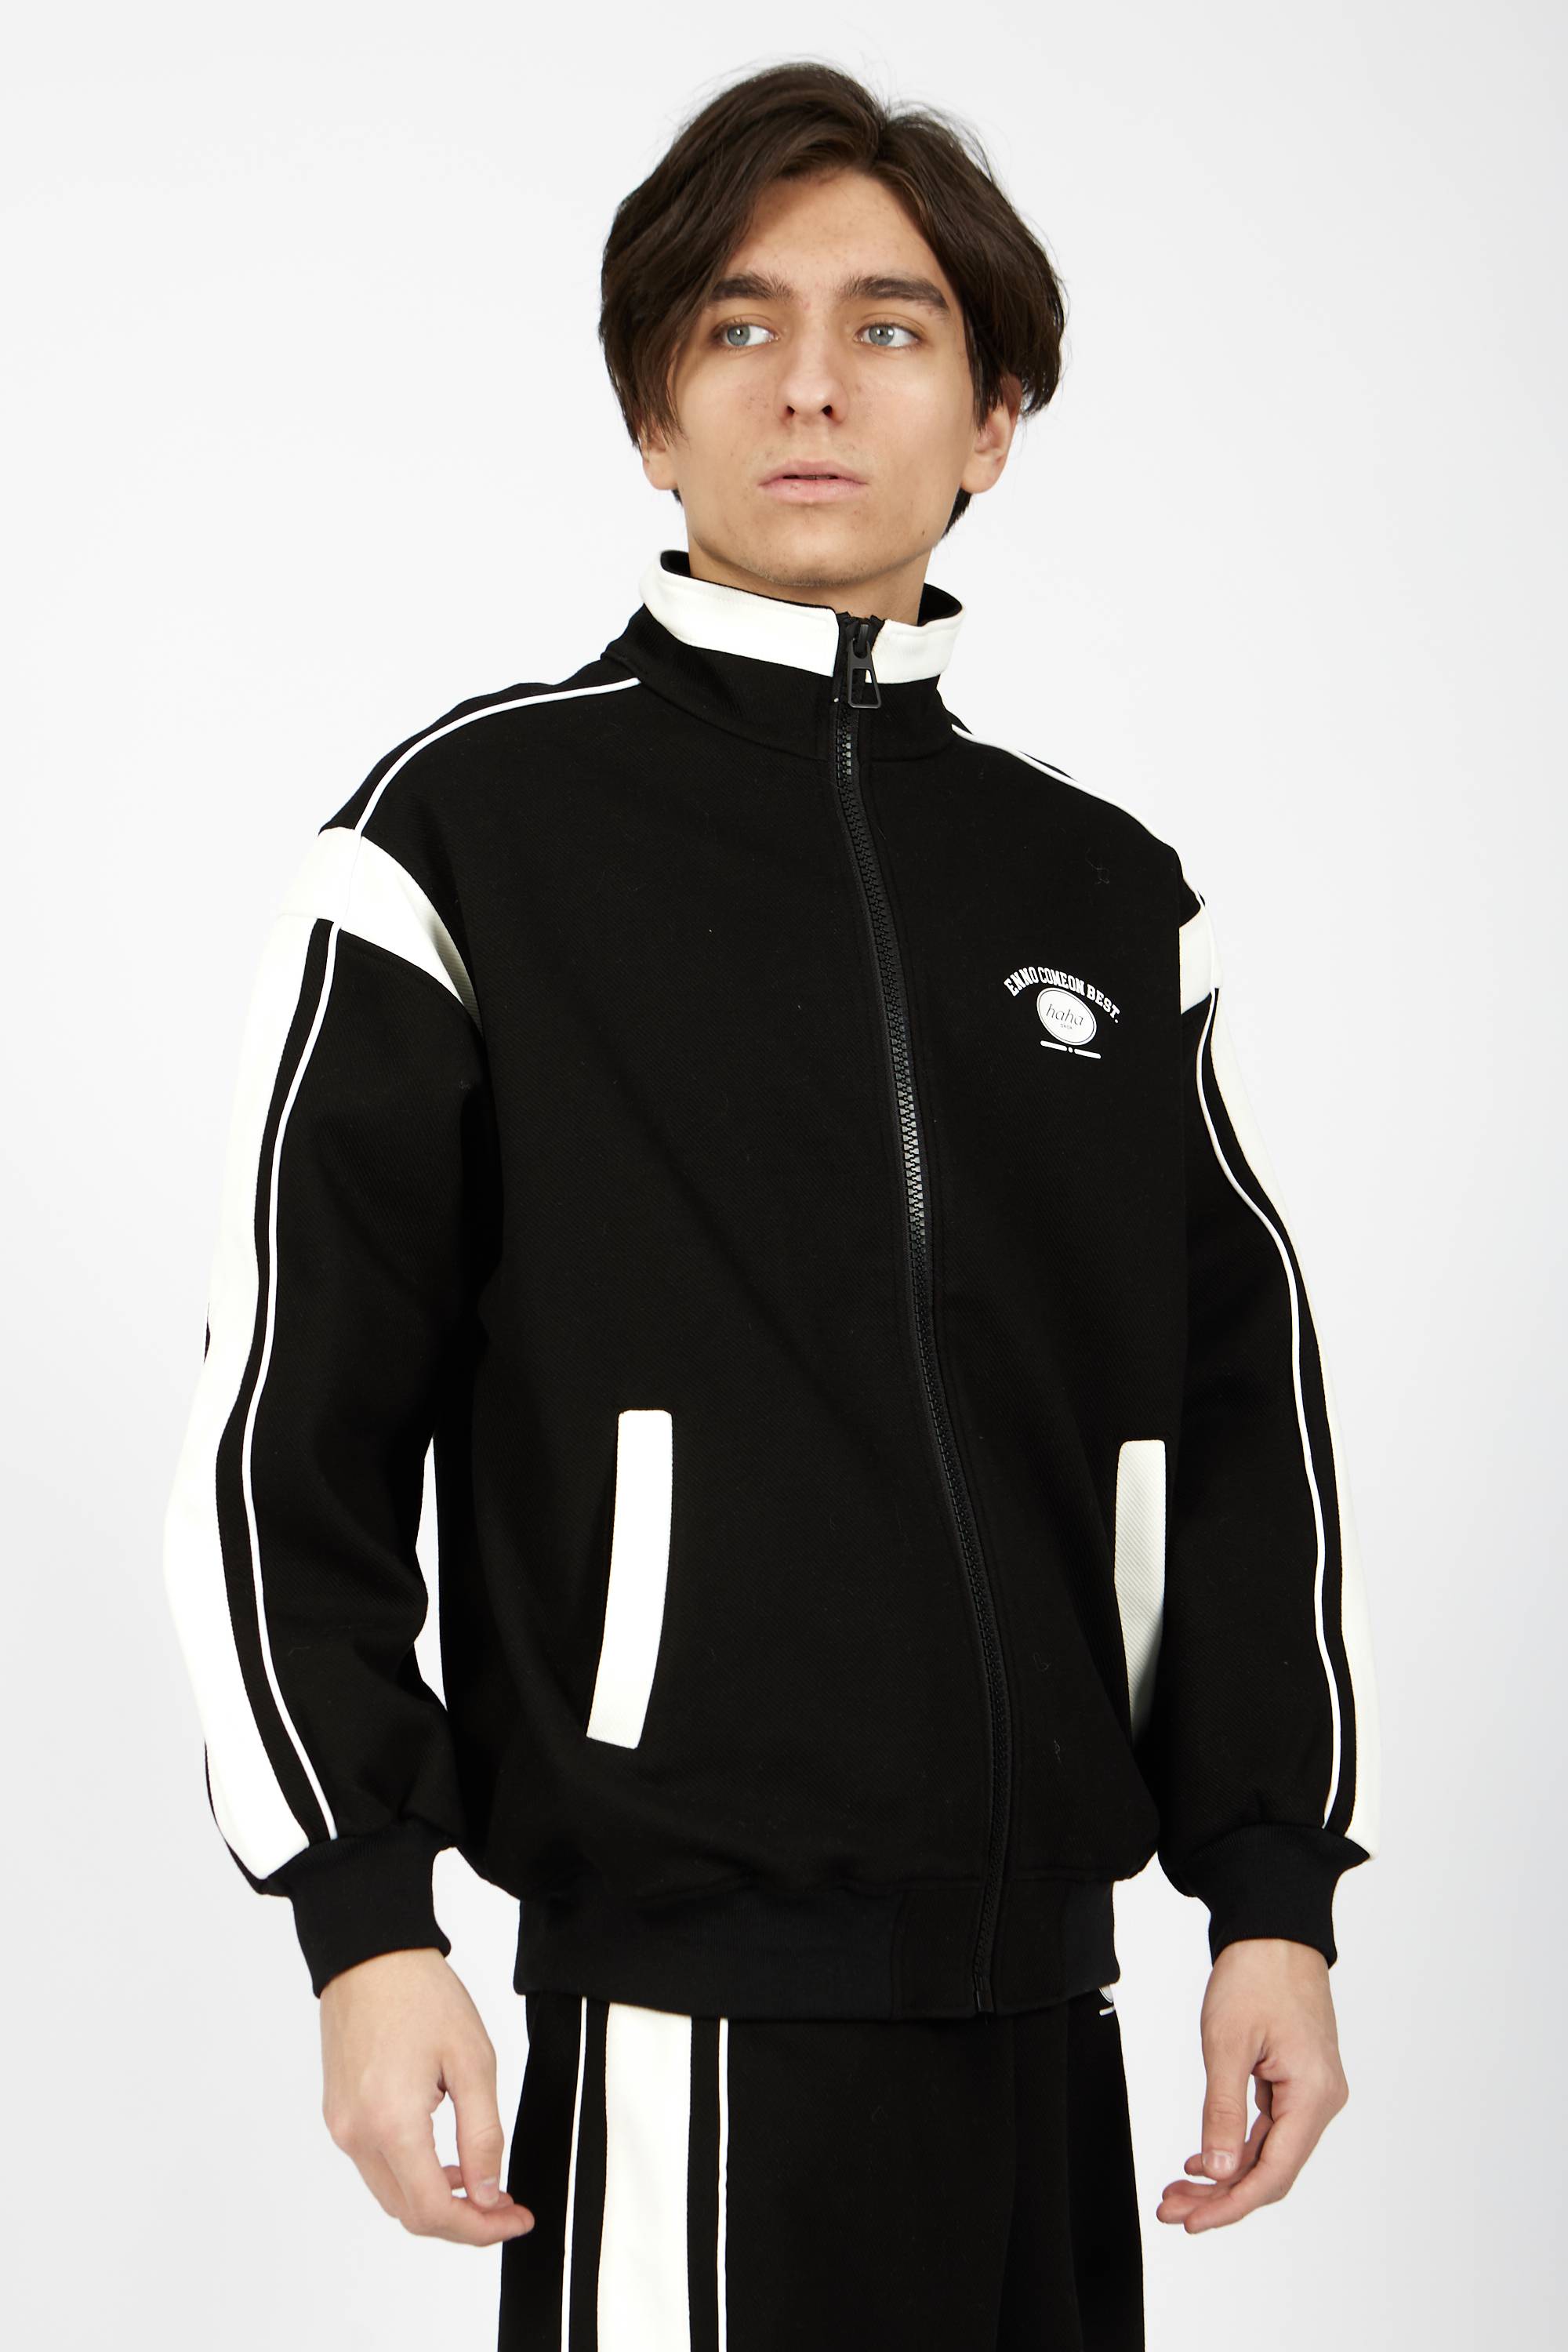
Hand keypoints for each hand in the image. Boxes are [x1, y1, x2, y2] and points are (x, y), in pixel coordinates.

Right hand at [319, 1947, 535, 2245]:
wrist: (369, 1955)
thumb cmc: (421, 1995)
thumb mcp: (472, 2061)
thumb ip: (483, 2134)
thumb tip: (489, 2194)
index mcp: (391, 2124)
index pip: (434, 2212)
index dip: (480, 2227)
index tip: (517, 2217)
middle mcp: (356, 2135)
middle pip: (410, 2214)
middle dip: (463, 2221)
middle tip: (507, 2206)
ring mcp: (342, 2127)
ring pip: (392, 2195)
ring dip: (437, 2201)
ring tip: (482, 2181)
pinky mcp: (338, 2114)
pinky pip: (377, 2167)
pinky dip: (413, 2176)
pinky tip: (445, 2159)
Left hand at [1156, 1936, 1348, 2232]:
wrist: (1274, 1929)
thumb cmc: (1255, 1975)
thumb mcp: (1227, 2043)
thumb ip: (1224, 2112)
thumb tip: (1220, 2171)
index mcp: (1313, 2095)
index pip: (1273, 2174)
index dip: (1231, 2205)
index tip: (1191, 2221)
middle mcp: (1322, 2101)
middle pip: (1272, 2171)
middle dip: (1221, 2196)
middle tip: (1172, 2209)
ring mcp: (1312, 2091)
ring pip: (1269, 2152)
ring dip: (1225, 2174)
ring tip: (1179, 2190)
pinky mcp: (1299, 2080)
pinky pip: (1269, 2128)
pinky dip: (1236, 2145)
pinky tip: (1203, 2159)